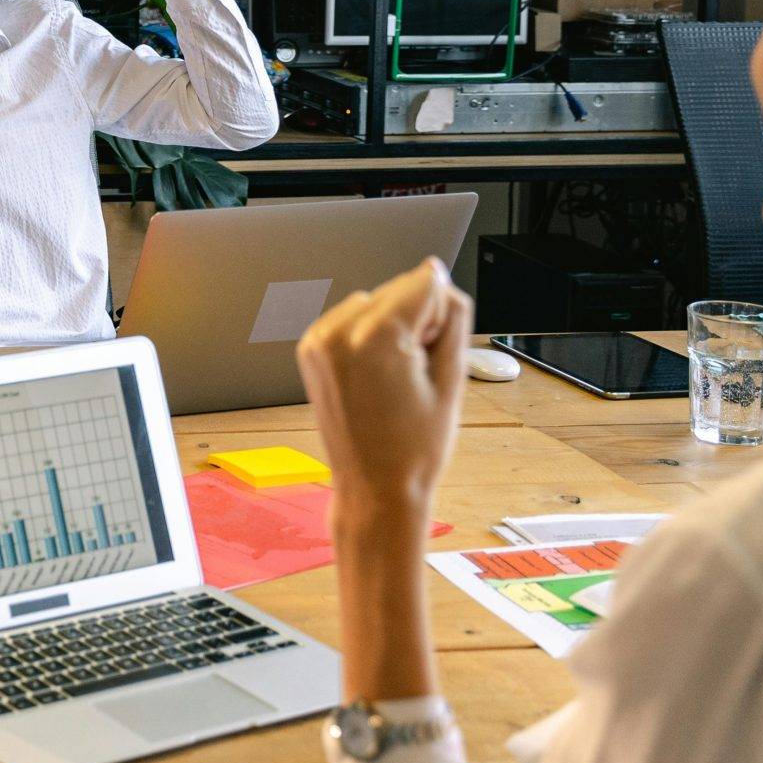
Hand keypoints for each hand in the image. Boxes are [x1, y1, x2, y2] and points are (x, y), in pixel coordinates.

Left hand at [295, 258, 473, 520]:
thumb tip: (437, 274)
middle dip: (416, 320)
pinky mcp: (310, 349)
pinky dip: (366, 335)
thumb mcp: (453, 377)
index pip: (424, 283)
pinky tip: (376, 375)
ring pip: (373, 301)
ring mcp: (318, 340)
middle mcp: (338, 332)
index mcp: (375, 337)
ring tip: (396, 378)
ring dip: (390, 325)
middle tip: (417, 375)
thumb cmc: (415, 447)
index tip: (435, 354)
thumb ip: (450, 316)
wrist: (375, 488)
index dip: (441, 318)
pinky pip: (349, 319)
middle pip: (397, 289)